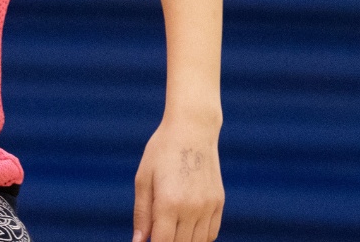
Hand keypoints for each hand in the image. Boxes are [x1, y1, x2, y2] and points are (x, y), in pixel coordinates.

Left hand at [132, 115, 223, 241]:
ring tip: (171, 230)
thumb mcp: (143, 178)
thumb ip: (141, 213)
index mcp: (169, 203)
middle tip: (158, 232)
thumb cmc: (162, 151)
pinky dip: (199, 238)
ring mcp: (208, 207)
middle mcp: (191, 208)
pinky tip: (187, 230)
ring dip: (183, 241)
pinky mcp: (218, 203)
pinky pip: (211, 233)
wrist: (193, 129)